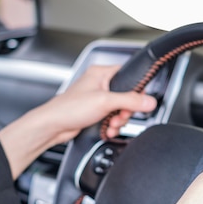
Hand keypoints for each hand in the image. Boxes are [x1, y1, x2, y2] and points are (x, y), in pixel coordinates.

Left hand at [40, 65, 156, 143]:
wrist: (53, 126)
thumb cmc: (69, 108)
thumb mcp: (105, 102)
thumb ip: (130, 101)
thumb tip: (149, 101)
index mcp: (101, 73)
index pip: (129, 76)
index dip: (136, 90)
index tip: (138, 101)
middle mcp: (99, 84)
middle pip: (127, 96)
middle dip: (125, 111)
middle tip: (119, 116)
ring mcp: (97, 99)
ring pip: (120, 109)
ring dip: (119, 120)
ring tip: (111, 124)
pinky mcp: (95, 112)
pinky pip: (112, 118)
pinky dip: (112, 125)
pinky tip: (107, 129)